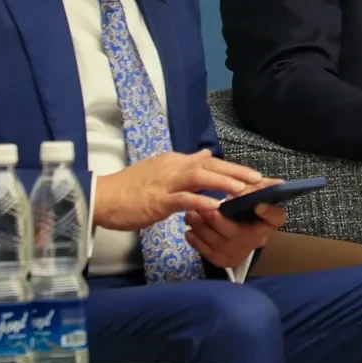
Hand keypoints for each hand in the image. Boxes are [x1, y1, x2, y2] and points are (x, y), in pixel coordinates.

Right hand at [92, 149, 264, 231]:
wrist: (102, 197)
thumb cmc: (130, 188)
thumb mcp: (160, 170)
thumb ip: (184, 164)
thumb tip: (206, 154)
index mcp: (175, 161)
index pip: (209, 161)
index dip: (232, 168)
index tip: (253, 176)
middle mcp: (173, 167)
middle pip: (210, 165)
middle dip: (236, 172)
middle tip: (259, 180)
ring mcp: (166, 182)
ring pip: (200, 177)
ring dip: (224, 182)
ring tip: (244, 190)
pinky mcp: (158, 199)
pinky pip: (183, 199)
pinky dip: (201, 202)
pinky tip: (216, 208)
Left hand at [184, 188, 287, 269]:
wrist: (236, 230)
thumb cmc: (245, 209)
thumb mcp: (253, 195)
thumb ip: (262, 187)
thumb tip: (280, 183)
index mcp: (268, 221)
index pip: (276, 218)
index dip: (269, 213)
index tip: (258, 204)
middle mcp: (257, 239)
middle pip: (237, 232)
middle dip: (217, 219)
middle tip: (202, 206)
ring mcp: (240, 252)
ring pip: (219, 243)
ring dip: (201, 228)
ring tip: (191, 214)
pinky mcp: (225, 260)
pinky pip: (208, 253)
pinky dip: (197, 241)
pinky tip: (190, 230)